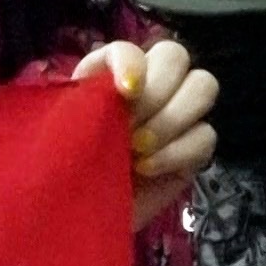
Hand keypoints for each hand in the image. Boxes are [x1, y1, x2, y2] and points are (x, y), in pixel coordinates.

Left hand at [73, 41, 217, 231]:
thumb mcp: (59, 134)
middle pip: (175, 55)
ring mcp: (174, 114)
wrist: (78, 218)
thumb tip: (119, 90)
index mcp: (104, 74)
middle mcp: (144, 85)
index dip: (131, 62)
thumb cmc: (60, 172)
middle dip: (157, 91)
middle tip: (130, 127)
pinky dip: (179, 151)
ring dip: (172, 118)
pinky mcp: (193, 148)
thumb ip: (83, 104)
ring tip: (138, 148)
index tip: (125, 92)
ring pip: (203, 86)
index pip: (128, 48)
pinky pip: (206, 135)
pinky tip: (148, 168)